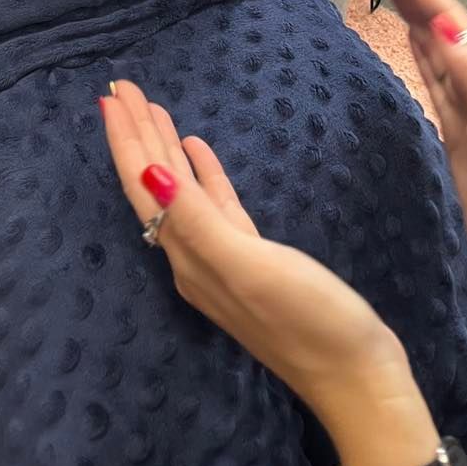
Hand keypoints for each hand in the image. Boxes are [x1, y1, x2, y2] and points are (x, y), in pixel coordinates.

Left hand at [100, 82, 421, 428]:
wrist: (357, 378)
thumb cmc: (310, 322)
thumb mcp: (250, 267)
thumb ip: (198, 221)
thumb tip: (149, 175)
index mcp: (188, 256)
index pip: (144, 187)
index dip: (125, 141)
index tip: (109, 97)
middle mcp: (194, 257)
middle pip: (155, 184)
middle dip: (138, 135)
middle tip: (123, 87)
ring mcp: (223, 258)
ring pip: (181, 190)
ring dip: (163, 148)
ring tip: (151, 108)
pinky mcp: (253, 259)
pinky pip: (214, 205)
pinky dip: (202, 174)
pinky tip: (196, 148)